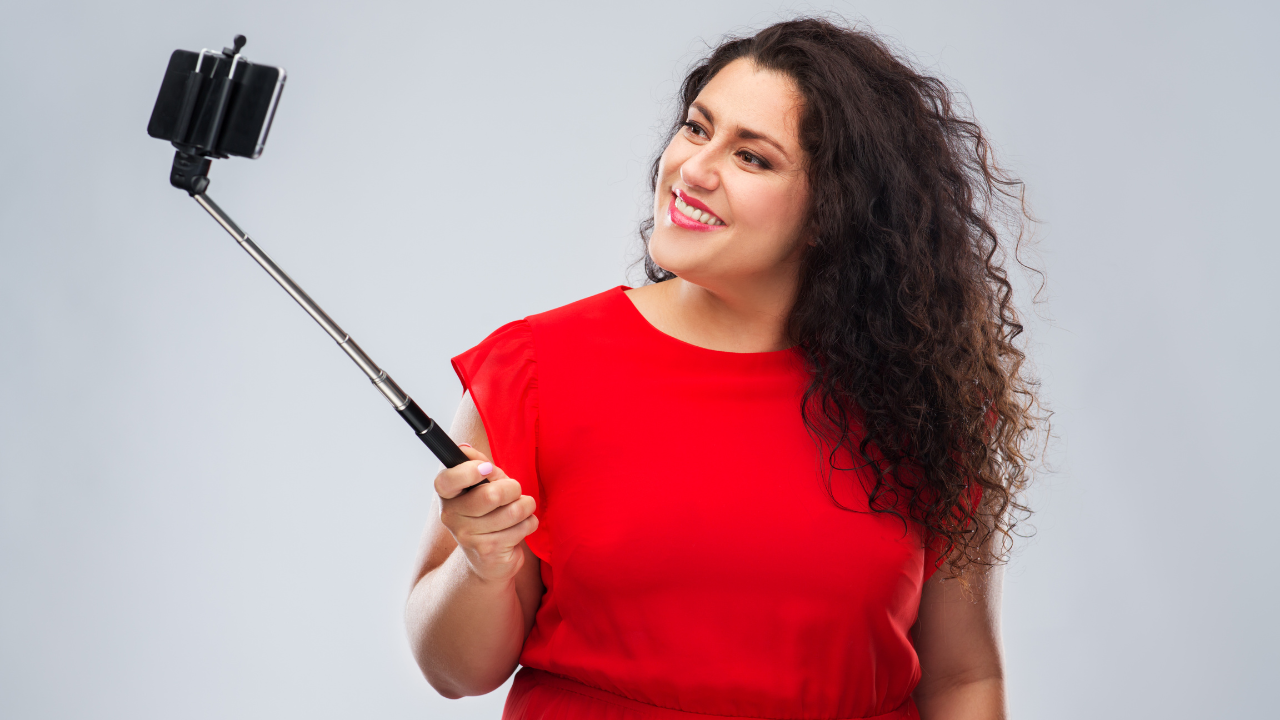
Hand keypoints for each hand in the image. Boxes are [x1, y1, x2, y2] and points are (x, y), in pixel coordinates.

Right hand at [434, 445, 537, 583]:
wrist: (487, 559)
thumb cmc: (487, 512)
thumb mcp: (481, 484)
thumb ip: (476, 464)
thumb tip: (465, 449)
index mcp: (448, 496)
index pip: (446, 481)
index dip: (468, 471)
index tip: (488, 469)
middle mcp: (451, 517)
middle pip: (491, 495)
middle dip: (513, 488)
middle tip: (514, 491)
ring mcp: (469, 537)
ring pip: (513, 512)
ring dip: (525, 506)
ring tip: (521, 509)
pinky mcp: (489, 551)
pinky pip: (523, 527)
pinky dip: (529, 522)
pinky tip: (520, 527)